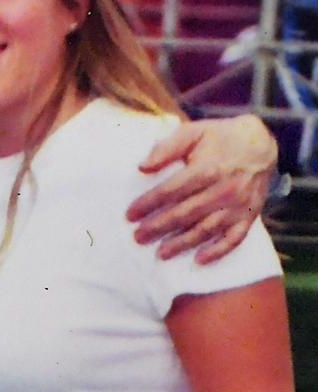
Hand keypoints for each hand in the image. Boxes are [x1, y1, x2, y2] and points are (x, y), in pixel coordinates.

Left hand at [127, 116, 276, 262]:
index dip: (149, 204)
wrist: (261, 142)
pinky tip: (200, 260)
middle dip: (159, 227)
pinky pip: (235, 238)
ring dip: (182, 243)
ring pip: (206, 229)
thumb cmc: (219, 138)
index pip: (171, 191)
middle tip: (138, 238)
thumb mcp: (192, 132)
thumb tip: (142, 166)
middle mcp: (223, 190)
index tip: (130, 215)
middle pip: (185, 214)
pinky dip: (219, 251)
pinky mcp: (249, 215)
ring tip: (161, 253)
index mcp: (207, 169)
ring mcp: (238, 205)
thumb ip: (167, 148)